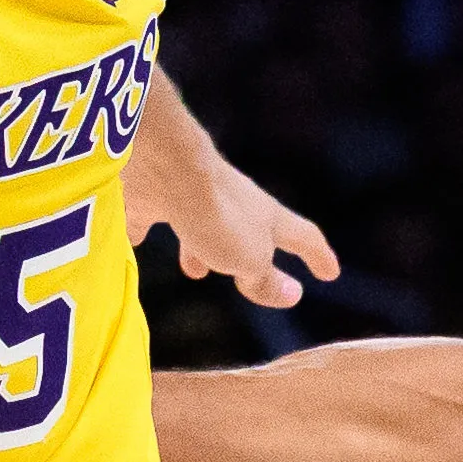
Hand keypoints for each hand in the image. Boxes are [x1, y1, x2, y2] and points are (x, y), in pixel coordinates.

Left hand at [145, 139, 336, 310]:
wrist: (163, 167)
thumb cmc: (217, 216)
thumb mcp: (249, 259)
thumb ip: (264, 278)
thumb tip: (291, 294)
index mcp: (265, 217)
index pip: (303, 237)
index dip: (319, 256)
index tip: (330, 273)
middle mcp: (233, 202)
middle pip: (247, 230)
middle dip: (251, 254)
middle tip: (251, 276)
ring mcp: (192, 194)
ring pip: (200, 225)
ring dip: (200, 248)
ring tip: (194, 271)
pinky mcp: (152, 193)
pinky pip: (151, 216)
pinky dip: (146, 231)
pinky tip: (132, 247)